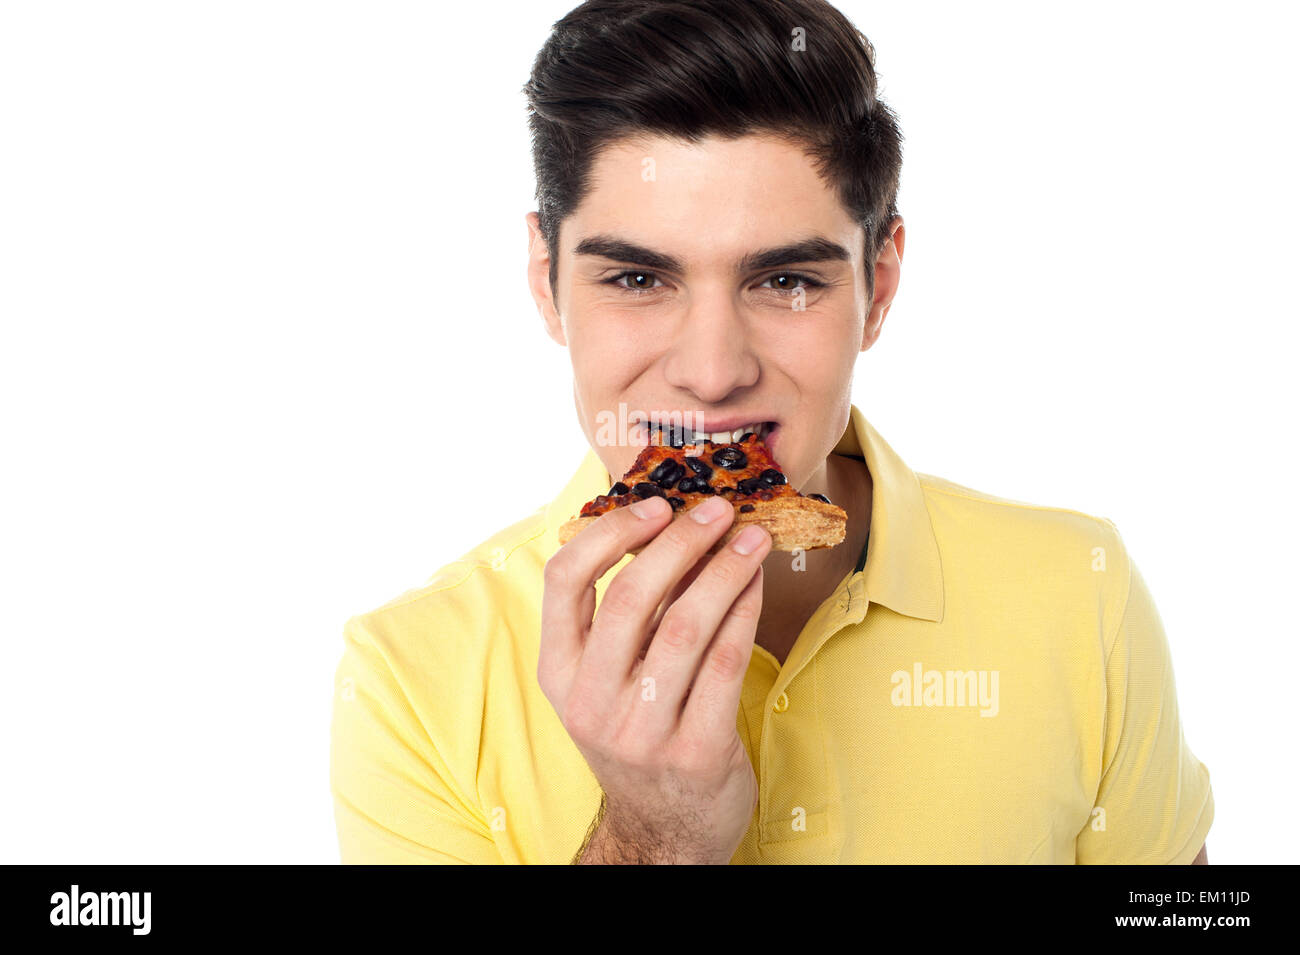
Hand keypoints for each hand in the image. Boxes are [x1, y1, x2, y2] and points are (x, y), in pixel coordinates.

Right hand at [538, 494, 770, 863]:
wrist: (663, 831)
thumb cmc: (638, 732)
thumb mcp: (607, 680)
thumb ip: (627, 613)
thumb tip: (672, 524)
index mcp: (558, 673)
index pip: (562, 581)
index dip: (609, 533)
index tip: (653, 504)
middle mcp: (590, 702)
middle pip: (631, 598)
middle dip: (680, 541)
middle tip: (716, 510)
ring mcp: (641, 732)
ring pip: (685, 627)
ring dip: (724, 570)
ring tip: (751, 538)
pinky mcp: (696, 752)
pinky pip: (726, 663)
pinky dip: (744, 612)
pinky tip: (757, 584)